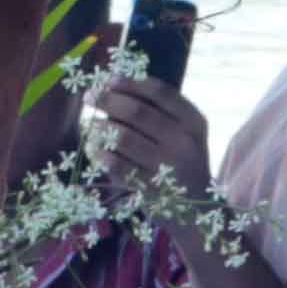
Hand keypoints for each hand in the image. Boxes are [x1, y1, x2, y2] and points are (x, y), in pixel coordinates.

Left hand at [79, 70, 213, 202]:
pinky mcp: (150, 188)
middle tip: (90, 96)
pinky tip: (94, 147)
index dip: (131, 83)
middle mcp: (183, 142)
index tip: (109, 80)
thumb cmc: (182, 159)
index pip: (161, 93)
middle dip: (108, 100)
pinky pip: (117, 164)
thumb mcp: (185, 132)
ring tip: (90, 123)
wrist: (196, 207)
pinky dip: (100, 152)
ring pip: (123, 137)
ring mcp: (167, 167)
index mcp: (193, 122)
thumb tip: (114, 82)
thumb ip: (159, 109)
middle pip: (138, 112)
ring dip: (101, 126)